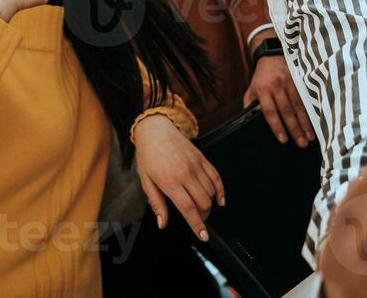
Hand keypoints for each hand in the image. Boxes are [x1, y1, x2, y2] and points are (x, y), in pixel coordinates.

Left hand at [134, 114, 225, 242]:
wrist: (155, 130)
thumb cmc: (148, 155)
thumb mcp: (146, 182)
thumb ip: (156, 203)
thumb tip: (163, 223)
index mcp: (170, 181)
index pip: (188, 208)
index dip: (197, 225)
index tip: (203, 236)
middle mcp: (186, 173)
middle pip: (203, 202)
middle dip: (203, 217)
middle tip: (198, 220)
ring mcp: (196, 165)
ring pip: (211, 192)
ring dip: (209, 205)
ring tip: (202, 209)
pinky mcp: (202, 158)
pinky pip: (216, 177)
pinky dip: (220, 191)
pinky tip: (219, 200)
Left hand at [244, 52, 315, 147]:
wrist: (271, 55)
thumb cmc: (260, 78)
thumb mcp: (250, 90)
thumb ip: (250, 106)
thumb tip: (250, 124)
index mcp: (262, 90)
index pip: (270, 111)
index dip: (277, 126)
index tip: (283, 140)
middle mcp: (276, 87)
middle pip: (287, 111)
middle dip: (295, 129)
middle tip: (302, 144)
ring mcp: (289, 83)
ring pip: (298, 106)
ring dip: (305, 123)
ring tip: (310, 137)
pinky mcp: (298, 80)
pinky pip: (305, 99)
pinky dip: (310, 112)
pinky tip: (315, 123)